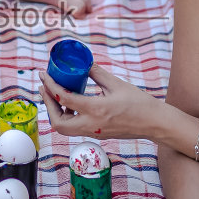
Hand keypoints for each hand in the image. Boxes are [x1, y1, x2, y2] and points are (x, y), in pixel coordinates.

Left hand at [37, 64, 158, 141]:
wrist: (154, 123)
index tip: (44, 76)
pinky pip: (75, 129)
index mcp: (96, 109)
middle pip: (58, 122)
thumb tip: (84, 63)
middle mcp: (91, 125)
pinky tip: (71, 105)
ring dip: (56, 113)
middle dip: (48, 105)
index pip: (64, 99)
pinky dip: (67, 117)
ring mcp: (94, 132)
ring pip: (64, 129)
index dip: (50, 86)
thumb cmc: (139, 103)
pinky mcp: (97, 135)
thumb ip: (97, 73)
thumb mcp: (116, 84)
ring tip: (56, 96)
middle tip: (46, 89)